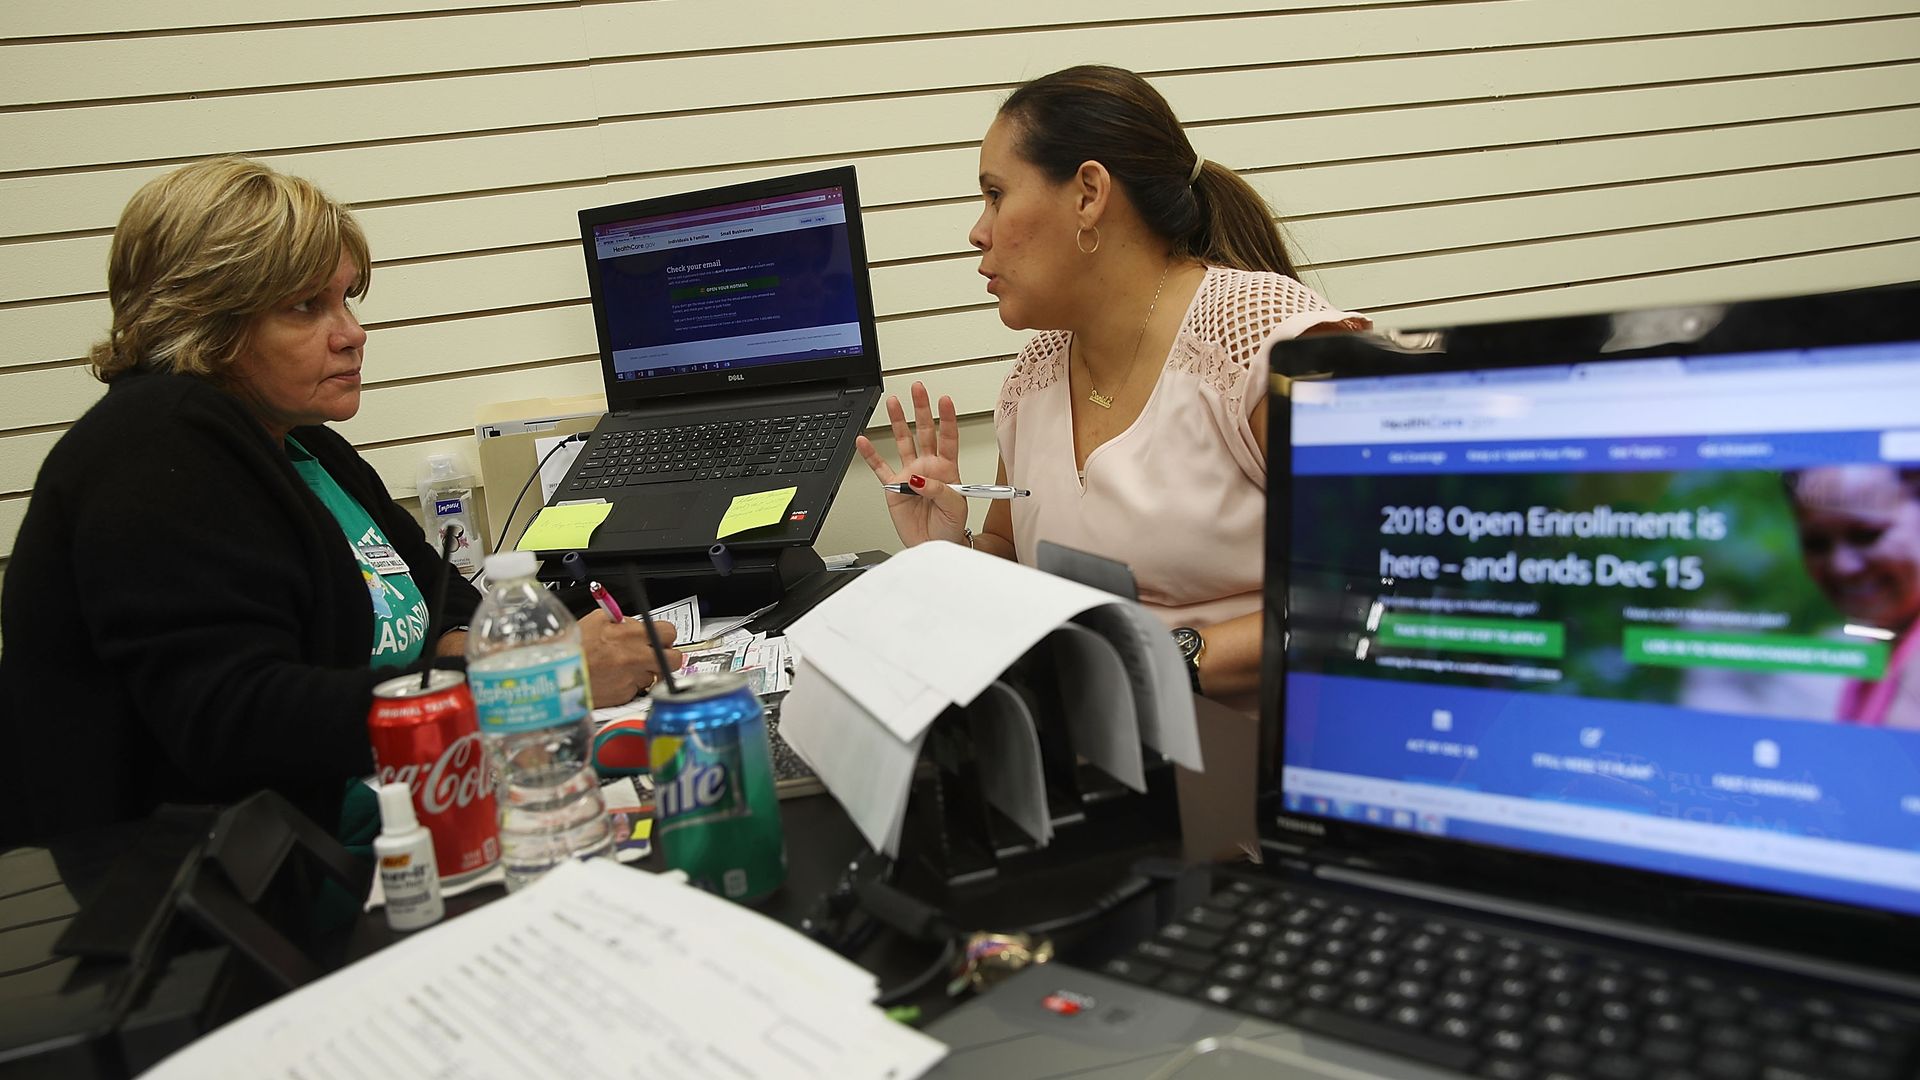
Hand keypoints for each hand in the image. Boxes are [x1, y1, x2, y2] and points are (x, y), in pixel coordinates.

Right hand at [578, 610, 681, 706]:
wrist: (557, 673)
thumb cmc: (573, 647)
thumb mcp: (597, 620)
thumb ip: (622, 621)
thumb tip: (635, 623)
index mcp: (631, 634)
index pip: (668, 632)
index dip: (665, 636)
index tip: (660, 638)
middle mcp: (637, 657)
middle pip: (674, 659)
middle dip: (668, 657)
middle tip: (656, 656)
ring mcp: (633, 678)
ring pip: (655, 676)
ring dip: (644, 671)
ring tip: (623, 667)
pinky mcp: (626, 695)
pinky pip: (638, 689)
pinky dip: (630, 684)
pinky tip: (615, 678)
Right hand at [853, 381, 968, 547]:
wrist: (933, 545)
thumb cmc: (950, 526)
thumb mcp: (955, 507)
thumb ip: (939, 490)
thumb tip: (919, 479)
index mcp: (947, 469)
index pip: (948, 438)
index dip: (946, 418)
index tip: (944, 400)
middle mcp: (928, 467)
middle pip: (925, 431)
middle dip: (921, 409)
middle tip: (917, 389)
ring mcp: (910, 475)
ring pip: (903, 442)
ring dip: (898, 422)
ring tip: (892, 403)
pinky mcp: (894, 488)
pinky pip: (880, 468)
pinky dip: (871, 454)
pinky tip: (863, 441)